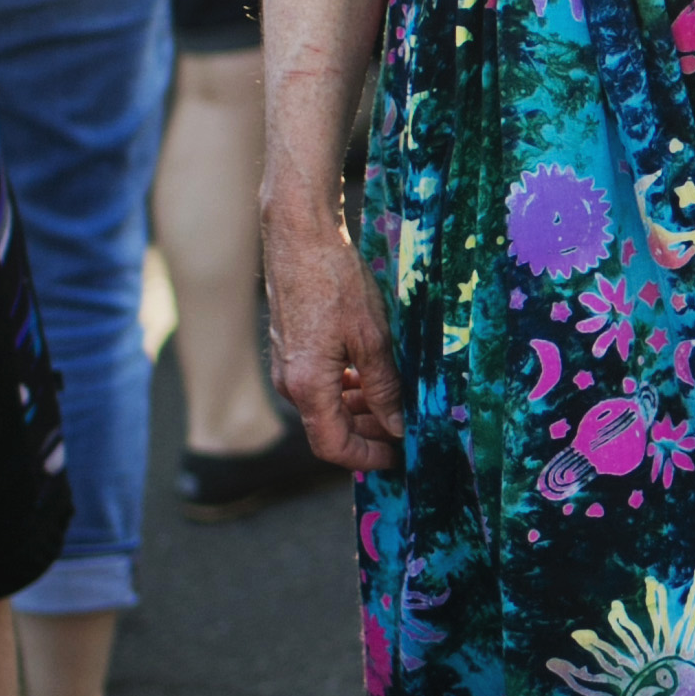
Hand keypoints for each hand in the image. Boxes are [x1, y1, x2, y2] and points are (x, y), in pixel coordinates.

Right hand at [264, 200, 403, 473]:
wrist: (300, 236)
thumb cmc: (334, 281)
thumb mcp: (372, 338)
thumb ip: (384, 388)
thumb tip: (397, 426)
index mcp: (306, 386)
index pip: (333, 447)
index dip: (368, 458)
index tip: (399, 457)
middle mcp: (290, 383)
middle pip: (330, 429)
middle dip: (370, 434)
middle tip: (407, 429)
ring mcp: (287, 366)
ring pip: (327, 406)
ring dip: (361, 410)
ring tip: (398, 402)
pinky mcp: (291, 349)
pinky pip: (320, 384)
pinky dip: (348, 389)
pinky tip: (375, 377)